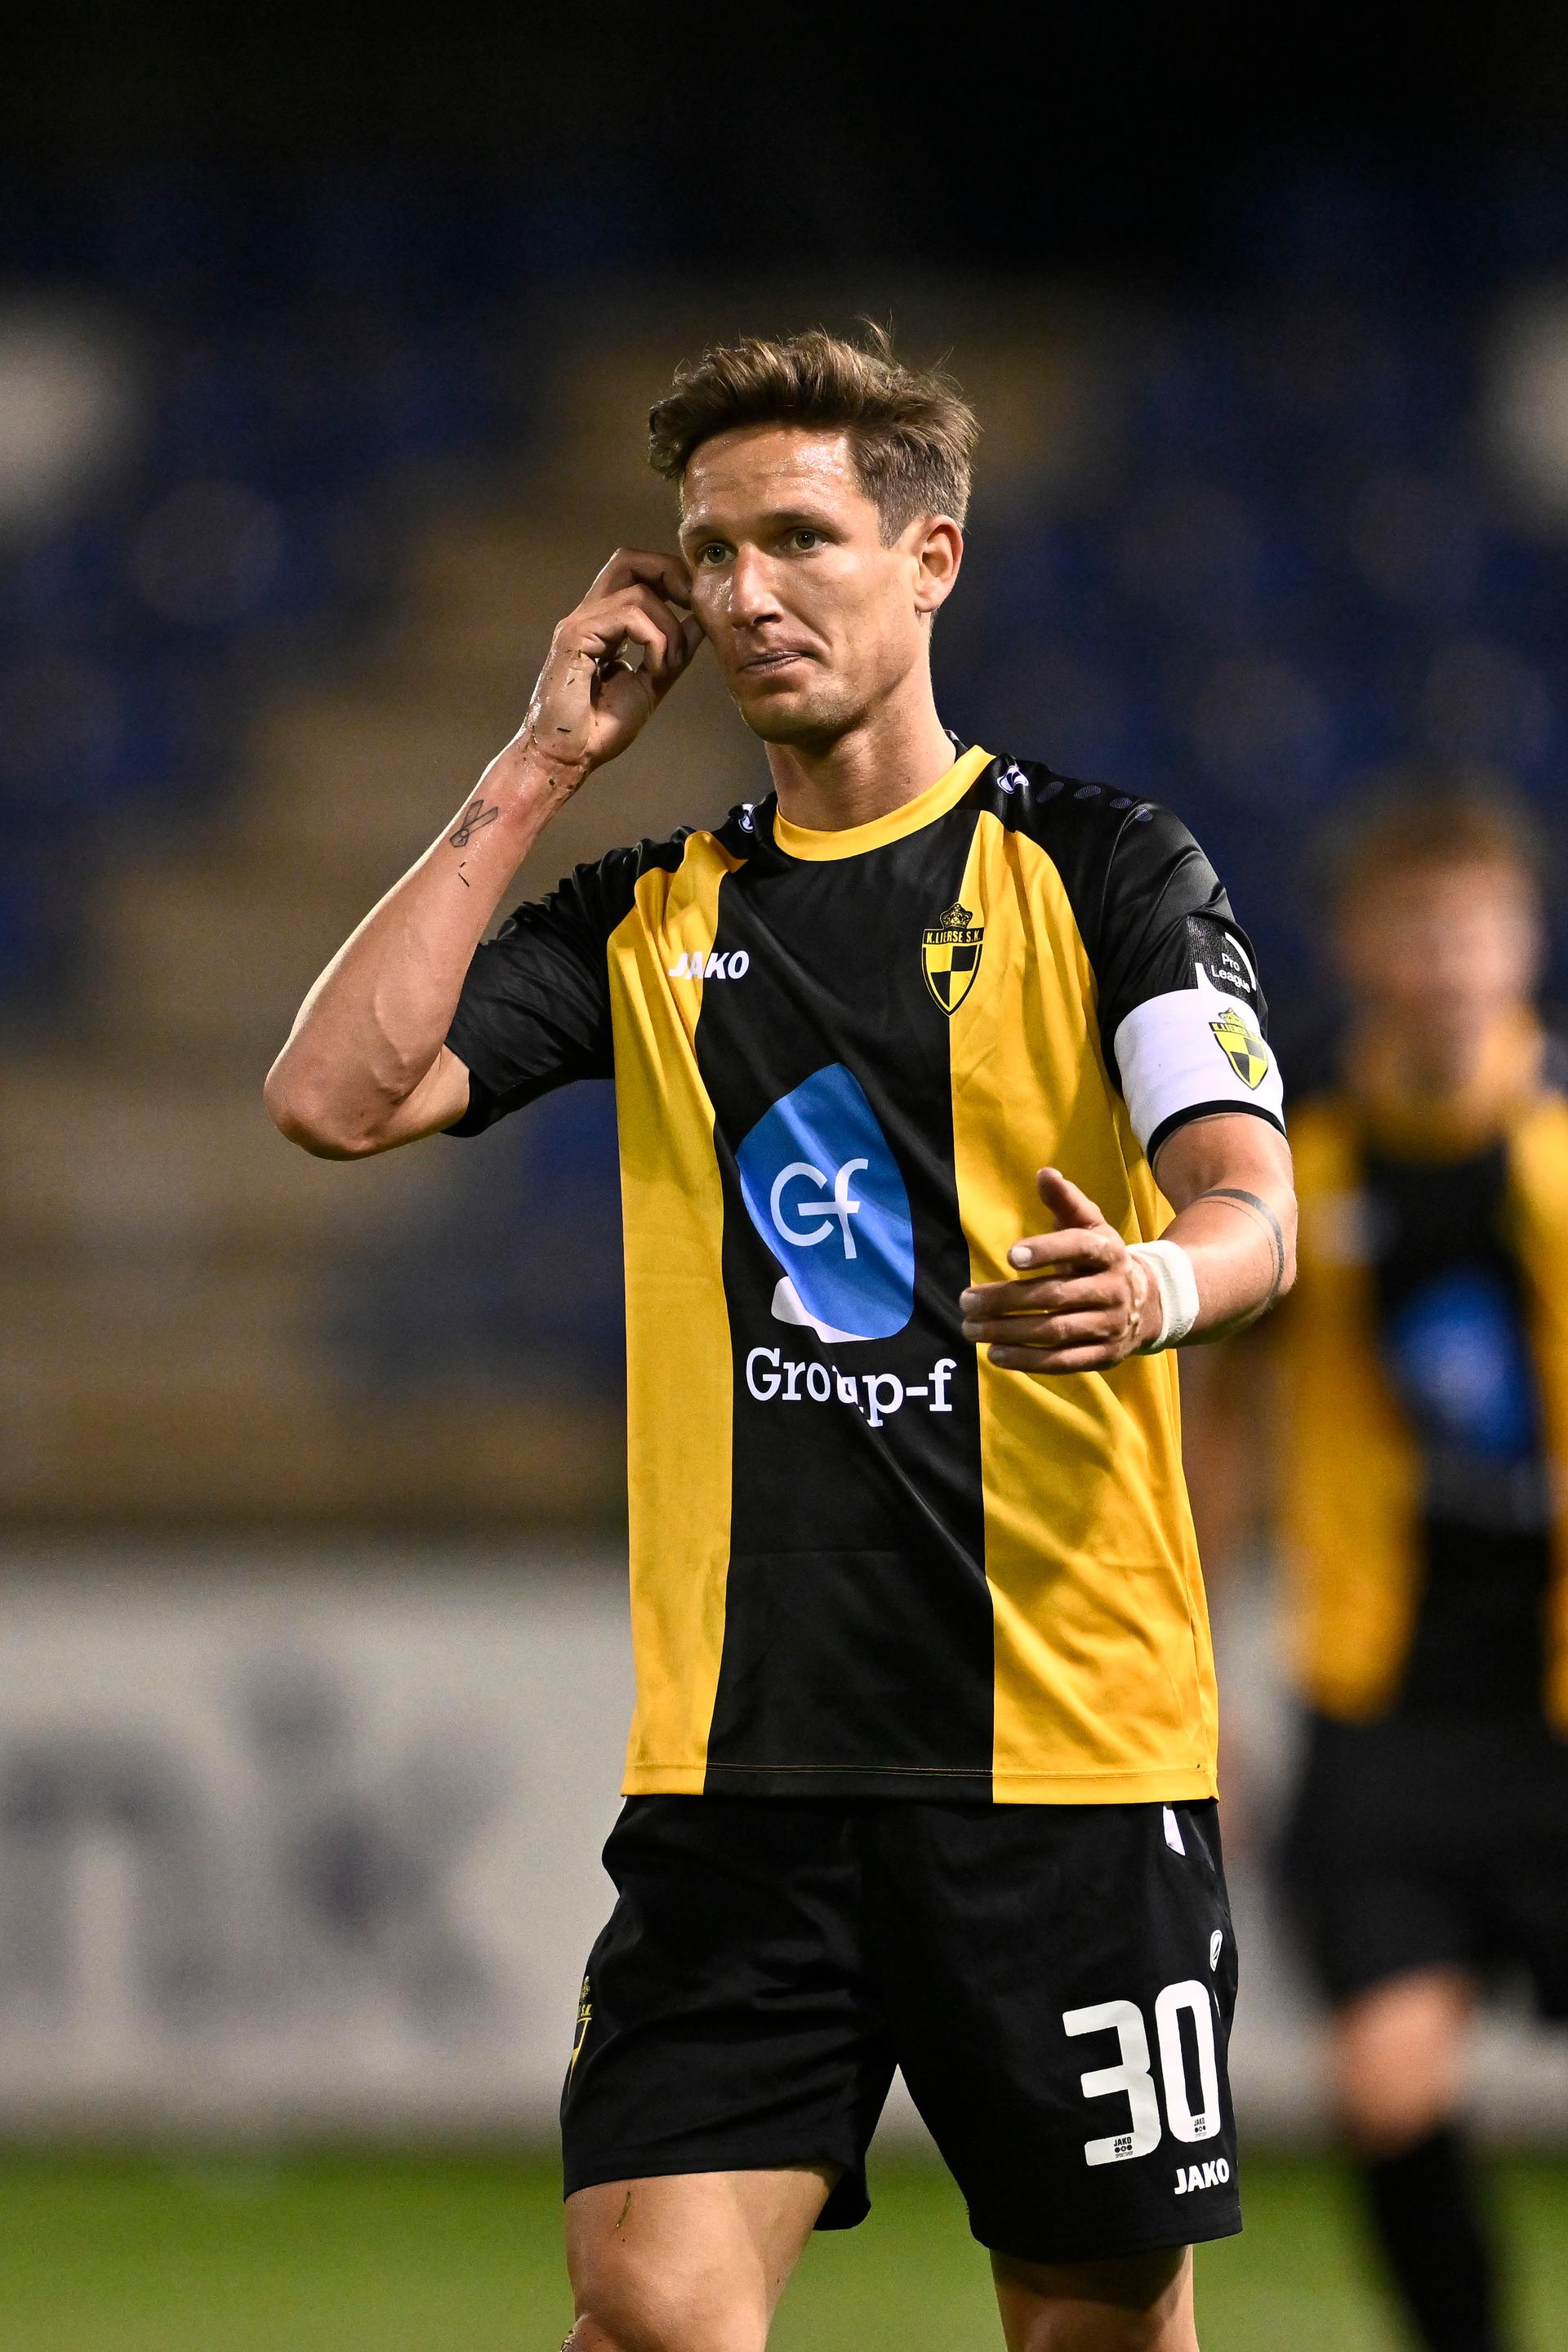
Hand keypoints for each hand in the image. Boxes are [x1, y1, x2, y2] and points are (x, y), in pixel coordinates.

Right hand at [515, 548, 704, 785]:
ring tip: (666, 666)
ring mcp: (578, 623)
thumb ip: (673, 650)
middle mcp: (588, 614)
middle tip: (692, 606)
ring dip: (668, 630)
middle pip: (628, 559)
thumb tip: (699, 621)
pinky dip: (656, 640)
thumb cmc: (600, 728)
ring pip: (639, 592)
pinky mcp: (574, 636)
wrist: (567, 757)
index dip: (670, 576)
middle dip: (670, 574)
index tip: (696, 606)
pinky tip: (655, 669)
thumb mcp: (652, 682)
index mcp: (604, 622)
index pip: (635, 571)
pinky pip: (629, 615)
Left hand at [959, 1168, 1159, 1374]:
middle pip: (1056, 1295)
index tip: (1009, 1256)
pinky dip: (1028, 1360)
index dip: (1047, 1251)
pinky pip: (1063, 1361)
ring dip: (1009, 1332)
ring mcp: (1110, 1325)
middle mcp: (1113, 1289)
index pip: (1079, 1248)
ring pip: (1055, 1331)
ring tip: (971, 1329)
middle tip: (966, 1301)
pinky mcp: (1104, 1355)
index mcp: (1109, 1251)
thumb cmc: (1100, 1259)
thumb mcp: (1090, 1226)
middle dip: (1006, 1299)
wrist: (1148, 1303)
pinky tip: (996, 1354)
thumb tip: (1044, 1174)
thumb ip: (1066, 1202)